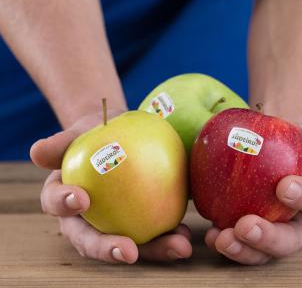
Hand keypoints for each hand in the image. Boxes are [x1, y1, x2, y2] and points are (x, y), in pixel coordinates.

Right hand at [30, 110, 191, 263]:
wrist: (121, 134)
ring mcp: (115, 224)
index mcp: (65, 198)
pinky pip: (153, 233)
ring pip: (128, 244)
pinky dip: (169, 236)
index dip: (64, 206)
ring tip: (177, 246)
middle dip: (110, 250)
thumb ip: (62, 141)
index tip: (82, 199)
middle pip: (92, 240)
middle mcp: (87, 219)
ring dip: (152, 250)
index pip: (58, 205)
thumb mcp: (81, 130)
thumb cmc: (96, 132)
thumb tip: (37, 152)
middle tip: (130, 251)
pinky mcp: (140, 223)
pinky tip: (185, 233)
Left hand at [204, 127, 301, 264]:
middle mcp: (297, 225)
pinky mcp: (245, 236)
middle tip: (246, 226)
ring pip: (261, 252)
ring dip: (242, 249)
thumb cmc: (289, 145)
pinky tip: (210, 235)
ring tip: (222, 238)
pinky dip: (223, 241)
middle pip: (289, 240)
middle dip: (268, 238)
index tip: (283, 186)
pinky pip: (237, 245)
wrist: (267, 148)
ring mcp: (270, 234)